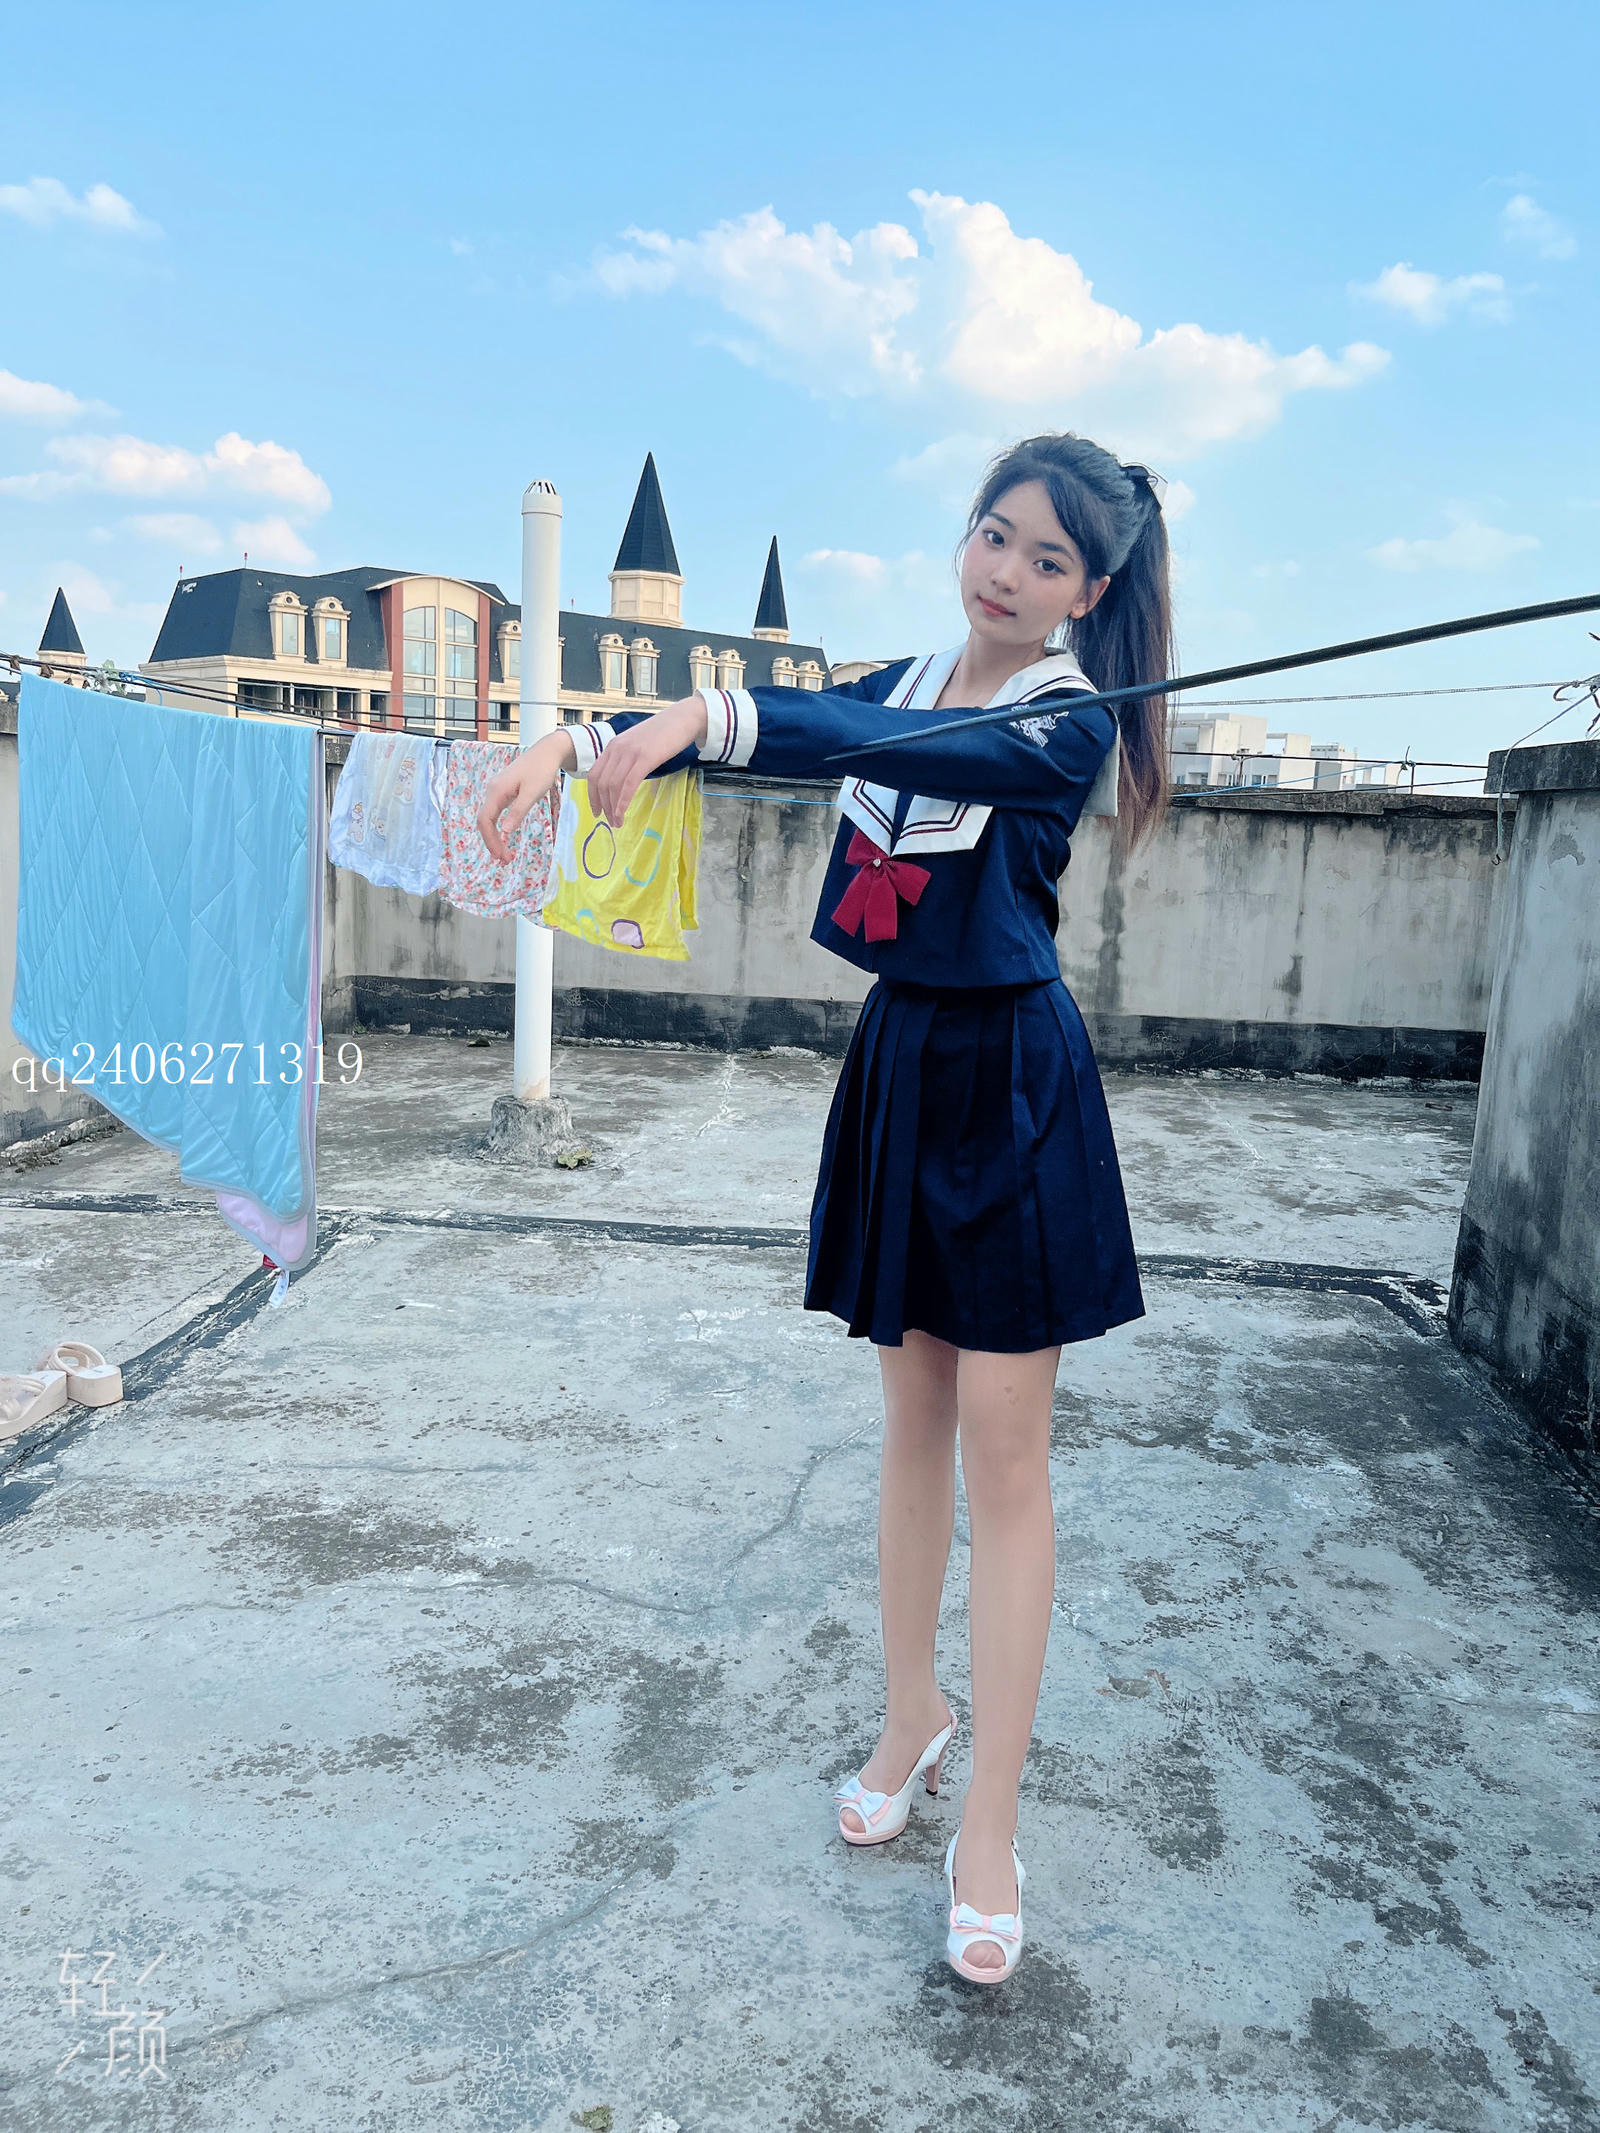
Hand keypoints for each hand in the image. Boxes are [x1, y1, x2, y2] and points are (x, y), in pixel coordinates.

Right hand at [476, 728, 573, 863]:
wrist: (547, 752)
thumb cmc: (542, 770)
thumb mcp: (533, 793)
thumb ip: (518, 811)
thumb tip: (505, 832)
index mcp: (496, 791)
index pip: (485, 821)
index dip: (490, 841)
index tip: (500, 856)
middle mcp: (492, 790)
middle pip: (484, 821)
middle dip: (492, 842)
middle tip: (504, 860)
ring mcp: (496, 790)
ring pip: (489, 818)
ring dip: (495, 837)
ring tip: (506, 854)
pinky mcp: (503, 791)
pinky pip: (495, 813)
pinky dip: (499, 827)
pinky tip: (505, 837)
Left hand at [589, 698, 706, 827]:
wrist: (683, 718)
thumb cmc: (664, 733)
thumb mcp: (638, 744)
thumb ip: (627, 758)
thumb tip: (622, 779)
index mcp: (613, 745)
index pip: (594, 774)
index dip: (593, 796)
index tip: (597, 811)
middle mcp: (617, 748)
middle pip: (601, 783)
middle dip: (603, 806)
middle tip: (610, 822)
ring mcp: (630, 752)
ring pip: (612, 786)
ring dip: (612, 808)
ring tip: (618, 822)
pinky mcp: (645, 758)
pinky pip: (628, 785)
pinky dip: (622, 802)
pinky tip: (622, 814)